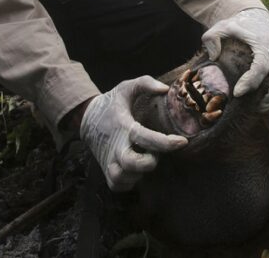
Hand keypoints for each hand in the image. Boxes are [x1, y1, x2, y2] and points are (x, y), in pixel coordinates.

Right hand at [79, 77, 187, 191]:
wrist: (86, 117)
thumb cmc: (111, 103)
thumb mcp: (126, 87)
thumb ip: (145, 83)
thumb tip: (165, 89)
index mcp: (123, 127)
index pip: (145, 138)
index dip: (165, 143)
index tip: (182, 142)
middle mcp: (115, 147)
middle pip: (131, 164)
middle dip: (149, 162)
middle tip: (156, 155)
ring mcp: (109, 161)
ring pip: (123, 178)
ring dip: (139, 174)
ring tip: (144, 160)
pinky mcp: (106, 170)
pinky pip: (118, 185)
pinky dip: (129, 183)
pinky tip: (136, 170)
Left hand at [201, 9, 268, 110]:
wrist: (255, 17)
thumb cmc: (236, 25)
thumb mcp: (220, 27)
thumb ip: (211, 38)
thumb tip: (214, 56)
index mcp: (260, 42)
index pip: (261, 66)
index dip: (250, 82)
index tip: (237, 93)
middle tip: (256, 107)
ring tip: (263, 104)